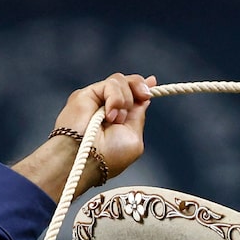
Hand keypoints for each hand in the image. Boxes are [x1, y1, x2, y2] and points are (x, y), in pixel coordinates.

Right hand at [14, 73, 155, 198]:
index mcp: (120, 119)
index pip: (132, 96)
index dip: (141, 87)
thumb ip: (137, 116)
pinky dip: (115, 98)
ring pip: (120, 80)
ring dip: (125, 101)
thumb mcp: (133, 137)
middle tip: (144, 96)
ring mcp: (97, 100)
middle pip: (127, 83)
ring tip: (116, 120)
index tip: (153, 82)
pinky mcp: (87, 93)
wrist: (87, 158)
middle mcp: (107, 107)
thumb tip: (144, 98)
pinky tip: (109, 115)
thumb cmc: (109, 156)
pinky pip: (110, 83)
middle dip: (139, 87)